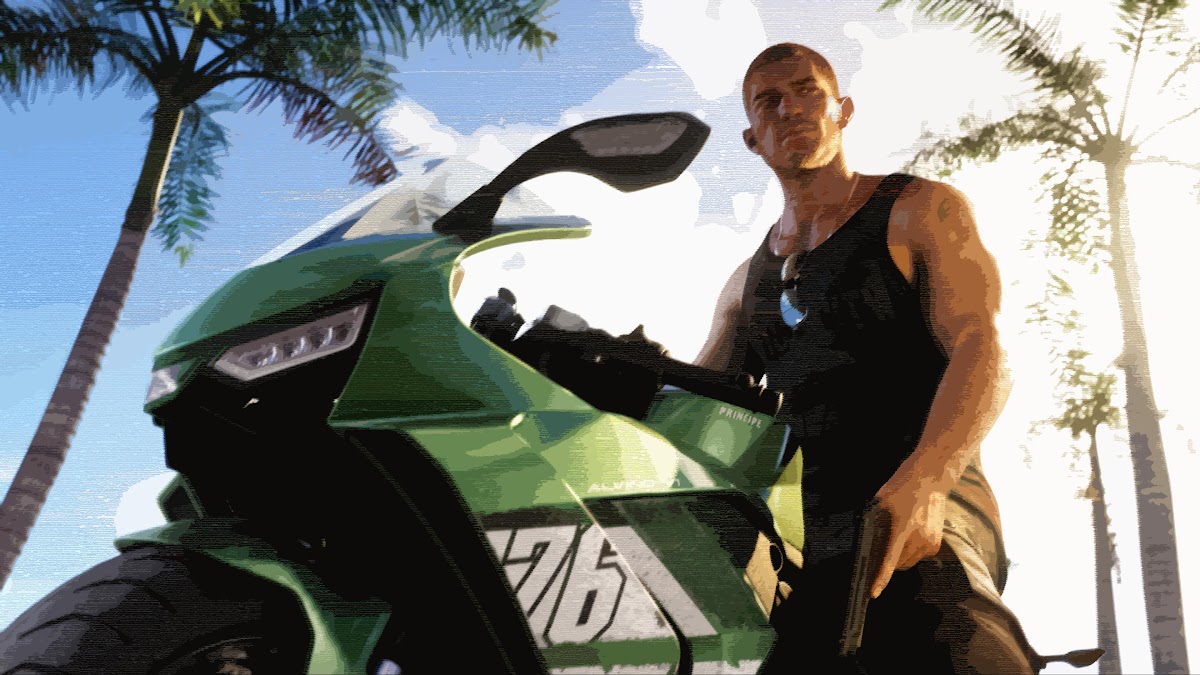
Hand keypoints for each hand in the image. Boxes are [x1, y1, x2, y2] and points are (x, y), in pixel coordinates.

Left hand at [869, 477, 946, 597]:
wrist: (930, 480)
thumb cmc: (901, 488)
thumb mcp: (880, 502)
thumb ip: (874, 523)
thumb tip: (868, 542)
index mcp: (901, 529)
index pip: (890, 561)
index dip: (881, 579)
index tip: (874, 593)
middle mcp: (918, 539)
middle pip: (899, 565)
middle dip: (889, 562)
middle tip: (883, 546)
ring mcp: (930, 543)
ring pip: (909, 562)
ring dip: (901, 557)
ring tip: (899, 535)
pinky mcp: (936, 544)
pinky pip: (919, 557)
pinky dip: (912, 552)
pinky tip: (911, 534)